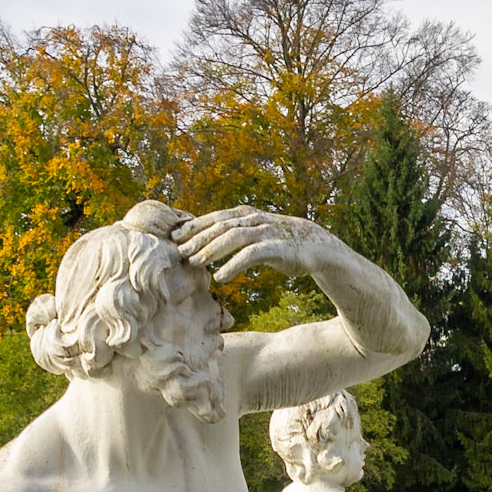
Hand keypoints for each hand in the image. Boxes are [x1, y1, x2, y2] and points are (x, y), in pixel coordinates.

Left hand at [172, 207, 329, 284]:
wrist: (316, 247)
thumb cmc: (280, 243)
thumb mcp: (255, 236)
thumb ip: (234, 236)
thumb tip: (206, 245)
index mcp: (246, 214)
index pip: (215, 217)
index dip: (194, 226)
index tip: (175, 236)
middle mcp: (254, 219)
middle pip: (220, 226)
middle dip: (198, 238)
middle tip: (180, 252)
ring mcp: (266, 232)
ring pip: (233, 237)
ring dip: (212, 250)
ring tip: (195, 264)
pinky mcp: (277, 248)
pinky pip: (251, 255)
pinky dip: (234, 265)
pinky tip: (221, 277)